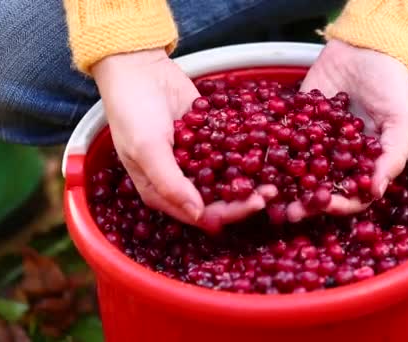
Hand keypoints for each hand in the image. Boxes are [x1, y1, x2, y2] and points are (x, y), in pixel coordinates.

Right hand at [92, 49, 276, 233]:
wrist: (139, 68)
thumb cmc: (133, 111)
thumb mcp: (147, 149)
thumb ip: (170, 183)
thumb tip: (198, 214)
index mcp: (161, 192)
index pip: (200, 214)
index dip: (230, 212)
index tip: (256, 203)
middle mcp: (180, 181)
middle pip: (219, 199)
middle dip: (246, 197)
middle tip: (273, 191)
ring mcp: (196, 160)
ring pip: (228, 177)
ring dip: (250, 177)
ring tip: (274, 173)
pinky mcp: (209, 139)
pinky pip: (230, 151)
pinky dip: (247, 152)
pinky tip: (266, 150)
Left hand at [288, 39, 407, 221]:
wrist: (366, 48)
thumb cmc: (392, 86)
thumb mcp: (402, 121)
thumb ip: (392, 156)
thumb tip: (375, 192)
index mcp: (365, 166)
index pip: (352, 197)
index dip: (339, 205)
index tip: (325, 206)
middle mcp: (338, 161)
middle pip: (320, 191)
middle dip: (305, 203)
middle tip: (289, 212)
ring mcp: (315, 144)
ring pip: (298, 173)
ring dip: (284, 187)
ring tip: (270, 196)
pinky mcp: (296, 124)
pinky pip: (282, 142)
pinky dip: (270, 154)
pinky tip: (257, 164)